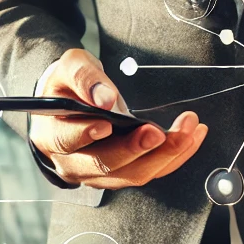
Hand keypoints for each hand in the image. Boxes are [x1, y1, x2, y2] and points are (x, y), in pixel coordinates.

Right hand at [31, 48, 206, 189]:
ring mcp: (98, 174)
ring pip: (133, 174)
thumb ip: (83, 77)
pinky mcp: (122, 175)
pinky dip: (174, 156)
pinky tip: (192, 136)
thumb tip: (104, 98)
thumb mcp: (67, 68)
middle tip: (159, 131)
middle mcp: (73, 163)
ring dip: (165, 154)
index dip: (85, 134)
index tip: (106, 124)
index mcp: (51, 136)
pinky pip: (151, 171)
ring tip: (188, 129)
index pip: (66, 140)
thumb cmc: (67, 88)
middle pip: (106, 164)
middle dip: (136, 149)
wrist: (70, 110)